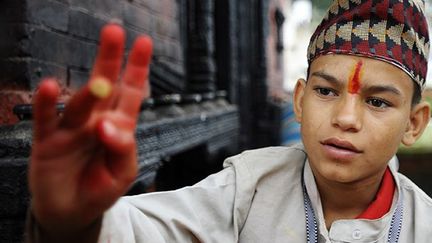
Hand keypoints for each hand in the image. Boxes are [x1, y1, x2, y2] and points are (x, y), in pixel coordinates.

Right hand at [29, 24, 151, 236]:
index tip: (144, 43)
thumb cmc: (100, 188)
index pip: (131, 93)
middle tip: (114, 31)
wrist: (72, 212)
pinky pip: (47, 118)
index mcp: (118, 126)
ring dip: (89, 92)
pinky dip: (46, 103)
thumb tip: (107, 126)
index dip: (137, 69)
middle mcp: (95, 120)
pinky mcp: (48, 140)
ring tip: (100, 85)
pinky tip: (48, 87)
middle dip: (110, 59)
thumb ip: (123, 148)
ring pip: (80, 103)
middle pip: (105, 85)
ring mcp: (72, 128)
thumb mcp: (123, 172)